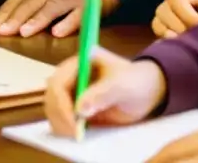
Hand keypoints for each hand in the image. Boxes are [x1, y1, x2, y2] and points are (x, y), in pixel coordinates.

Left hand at [0, 0, 118, 37]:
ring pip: (51, 8)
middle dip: (16, 17)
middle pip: (32, 2)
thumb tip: (7, 18)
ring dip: (37, 20)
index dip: (6, 11)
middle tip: (4, 31)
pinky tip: (57, 33)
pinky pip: (76, 14)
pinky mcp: (87, 4)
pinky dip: (67, 24)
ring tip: (24, 32)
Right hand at [45, 47, 166, 137]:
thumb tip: (80, 109)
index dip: (61, 102)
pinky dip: (63, 127)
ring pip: (52, 108)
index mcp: (79, 62)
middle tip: (75, 133)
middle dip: (60, 115)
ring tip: (77, 135)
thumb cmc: (136, 82)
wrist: (146, 91)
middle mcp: (70, 75)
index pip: (59, 81)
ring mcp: (70, 91)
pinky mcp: (73, 106)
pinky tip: (76, 133)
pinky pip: (60, 118)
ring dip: (60, 123)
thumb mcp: (123, 85)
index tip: (74, 120)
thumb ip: (103, 94)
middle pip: (51, 96)